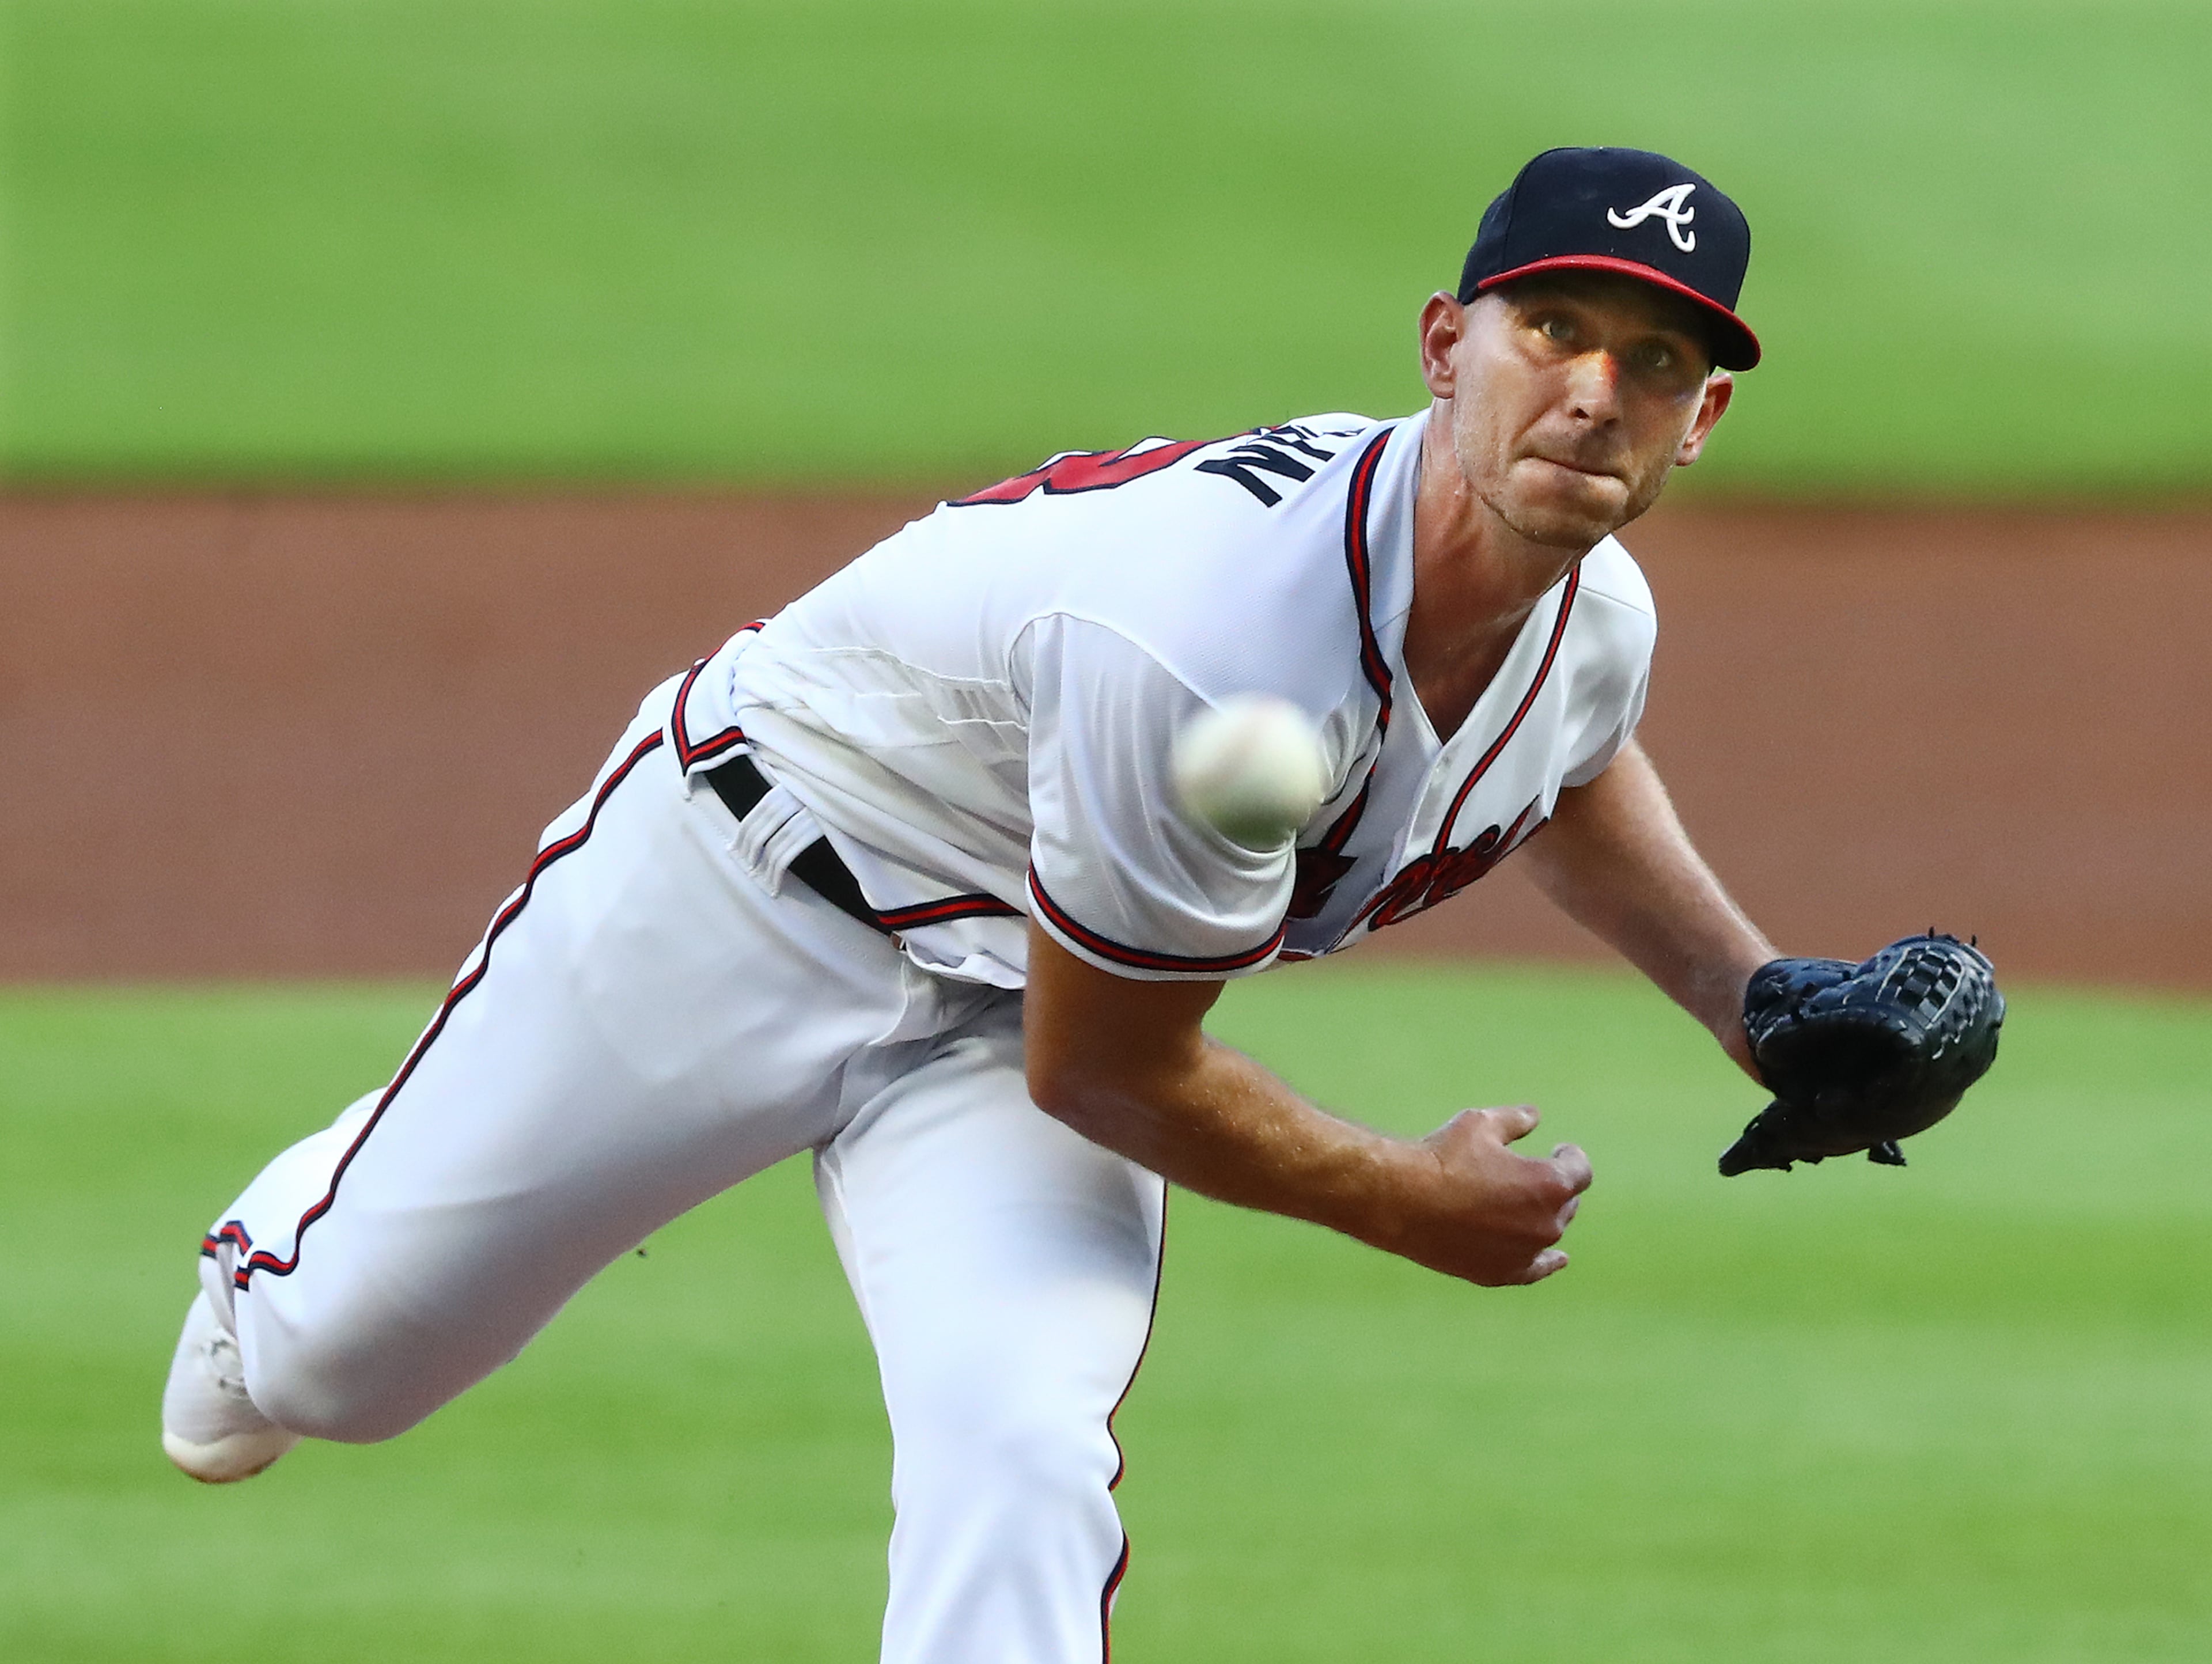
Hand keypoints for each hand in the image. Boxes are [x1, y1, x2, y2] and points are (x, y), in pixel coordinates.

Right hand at [1393, 1106, 1591, 1286]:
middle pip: (1567, 1204)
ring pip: (1549, 1232)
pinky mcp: (1501, 1273)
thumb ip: (1515, 1120)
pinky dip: (1547, 1262)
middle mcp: (1547, 1223)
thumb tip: (1534, 1116)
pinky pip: (1535, 1269)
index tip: (1558, 1150)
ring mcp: (1525, 1252)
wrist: (1402, 1201)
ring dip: (1541, 1216)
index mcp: (1550, 1184)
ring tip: (1518, 1203)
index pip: (1579, 1170)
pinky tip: (1558, 1259)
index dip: (1570, 1157)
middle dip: (1554, 1187)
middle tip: (1527, 1173)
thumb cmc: (1442, 1157)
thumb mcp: (1480, 1123)